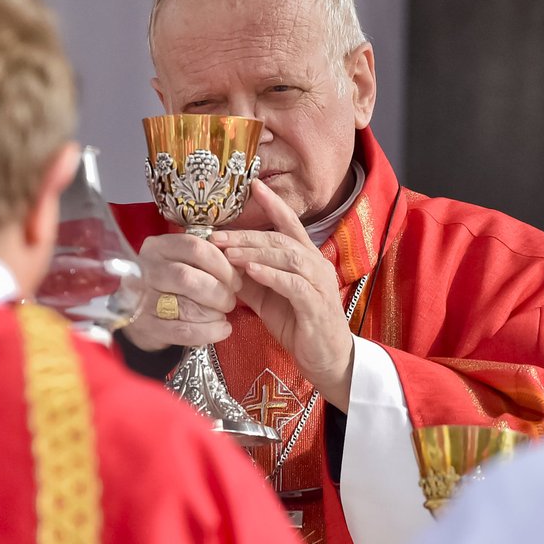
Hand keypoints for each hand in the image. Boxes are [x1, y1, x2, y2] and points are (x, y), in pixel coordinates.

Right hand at [123, 232, 241, 351]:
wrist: (137, 310)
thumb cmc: (168, 282)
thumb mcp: (181, 261)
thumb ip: (206, 261)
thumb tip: (241, 267)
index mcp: (158, 247)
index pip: (195, 248)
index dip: (222, 265)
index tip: (236, 280)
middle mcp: (146, 269)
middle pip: (188, 278)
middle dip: (218, 292)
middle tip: (229, 300)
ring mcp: (142, 299)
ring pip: (186, 306)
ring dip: (214, 313)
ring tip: (223, 315)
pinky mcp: (146, 326)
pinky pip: (183, 331)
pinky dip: (208, 332)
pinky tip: (222, 330)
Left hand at [210, 180, 354, 410]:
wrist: (325, 359)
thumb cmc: (298, 324)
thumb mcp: (267, 297)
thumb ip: (249, 277)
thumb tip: (220, 260)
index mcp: (305, 258)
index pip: (289, 224)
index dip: (273, 204)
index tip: (253, 185)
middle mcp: (315, 265)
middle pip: (281, 239)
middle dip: (247, 235)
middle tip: (217, 235)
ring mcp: (318, 284)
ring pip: (287, 257)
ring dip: (256, 252)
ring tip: (228, 251)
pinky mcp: (315, 306)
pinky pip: (293, 284)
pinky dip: (271, 275)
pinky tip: (251, 271)